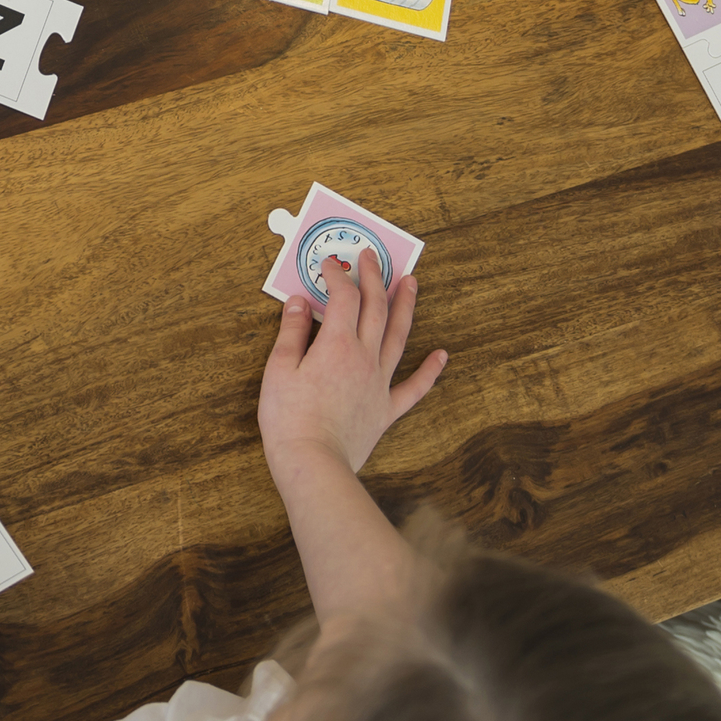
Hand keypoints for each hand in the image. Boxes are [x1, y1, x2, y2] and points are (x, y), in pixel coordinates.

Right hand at [258, 250, 448, 480]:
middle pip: (375, 308)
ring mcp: (379, 383)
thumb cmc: (289, 419)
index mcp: (336, 344)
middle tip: (373, 258)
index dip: (336, 276)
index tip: (329, 264)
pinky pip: (414, 387)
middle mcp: (364, 357)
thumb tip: (297, 301)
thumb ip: (291, 332)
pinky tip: (441, 355)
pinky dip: (430, 371)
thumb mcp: (278, 370)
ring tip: (412, 283)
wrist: (313, 463)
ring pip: (399, 336)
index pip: (342, 298)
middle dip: (374, 278)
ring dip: (406, 307)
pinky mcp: (386, 409)